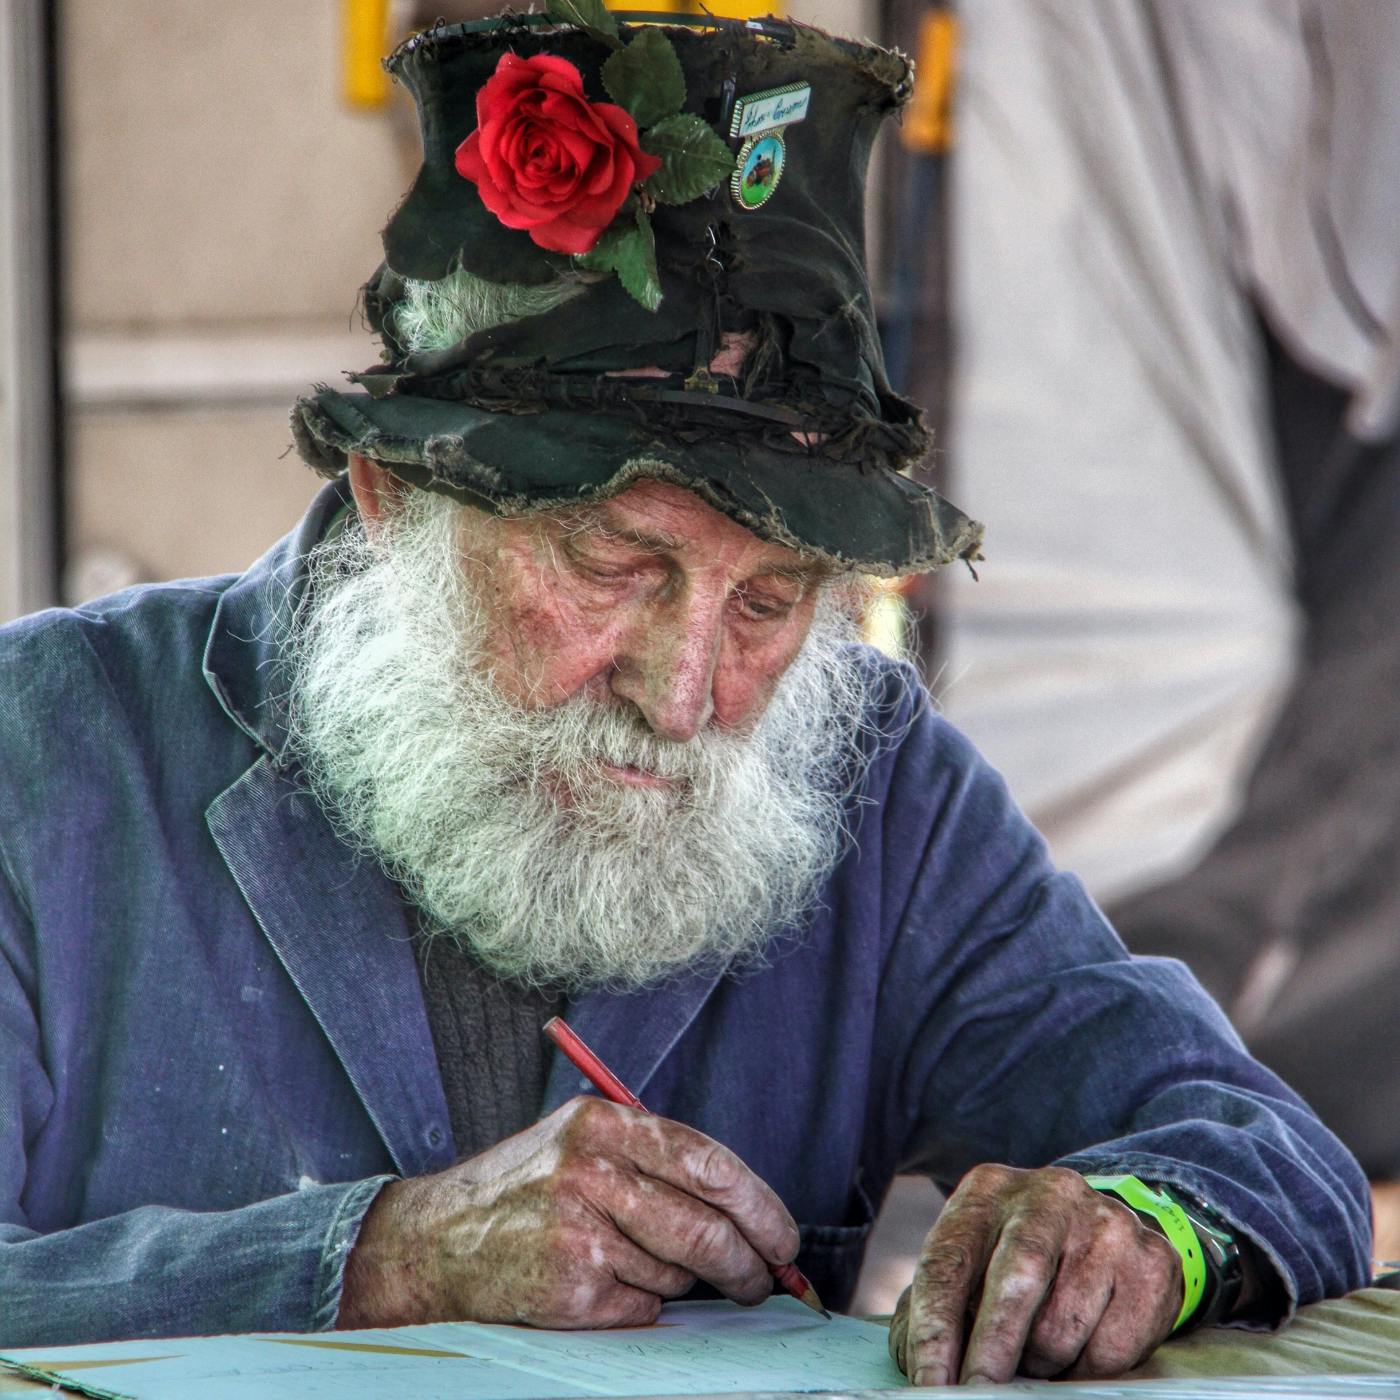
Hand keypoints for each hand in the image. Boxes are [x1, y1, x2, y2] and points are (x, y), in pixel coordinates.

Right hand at [338, 1096, 799, 1329]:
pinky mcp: (568, 1286)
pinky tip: (599, 1283)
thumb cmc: (526, 1189)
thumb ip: (652, 1160)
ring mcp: (578, 1230)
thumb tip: (746, 1211)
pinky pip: (642, 1305)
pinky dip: (638, 1302)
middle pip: (705, 1226)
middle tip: (764, 1279)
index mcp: (601, 1122)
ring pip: (676, 1270)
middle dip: (748, 1262)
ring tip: (633, 1260)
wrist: (437, 1240)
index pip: (707, 1161)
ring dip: (677, 1279)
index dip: (758, 1203)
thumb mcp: (581, 1143)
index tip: (783, 1235)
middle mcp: (589, 1170)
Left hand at [888, 1164, 1181, 1384]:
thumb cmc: (1011, 1259)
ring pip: (1063, 1329)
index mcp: (987, 1190)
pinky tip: (1079, 1347)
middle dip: (991, 1350)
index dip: (934, 1332)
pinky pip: (1112, 1350)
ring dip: (1041, 1365)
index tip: (929, 1385)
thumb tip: (922, 1368)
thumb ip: (935, 1307)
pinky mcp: (1152, 1261)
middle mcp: (1049, 1194)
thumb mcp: (969, 1262)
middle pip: (1016, 1281)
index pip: (948, 1264)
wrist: (1098, 1228)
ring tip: (1035, 1354)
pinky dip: (1086, 1370)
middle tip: (977, 1394)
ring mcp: (1107, 1223)